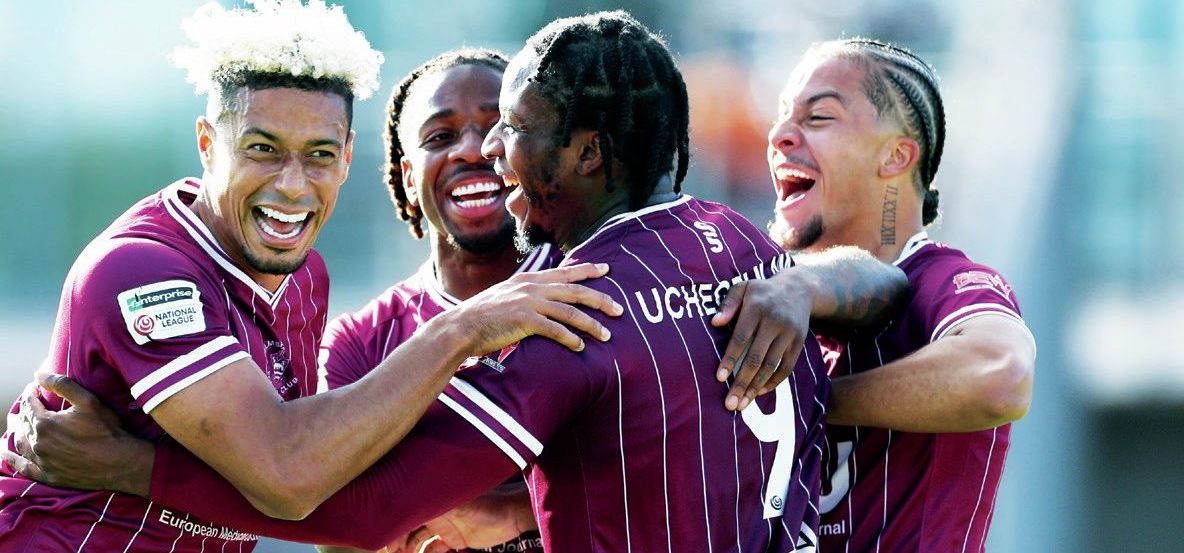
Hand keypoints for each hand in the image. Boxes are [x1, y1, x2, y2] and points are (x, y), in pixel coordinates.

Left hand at [1, 372, 153, 496]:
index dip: (31, 393)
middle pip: (24, 422)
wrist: (119, 463)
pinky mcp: (48, 475)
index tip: (34, 387)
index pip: (29, 403)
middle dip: (26, 410)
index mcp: (44, 423)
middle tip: (30, 403)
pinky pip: (23, 467)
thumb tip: (38, 374)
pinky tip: (7, 454)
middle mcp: (38, 443)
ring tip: (20, 423)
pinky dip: (13, 459)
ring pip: (21, 443)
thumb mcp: (88, 401)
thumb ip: (62, 385)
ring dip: (18, 431)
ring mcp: (42, 461)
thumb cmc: (106, 430)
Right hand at [388, 487, 533, 552]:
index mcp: (434, 498)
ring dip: (409, 548)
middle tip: (389, 551)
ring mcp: (445, 525)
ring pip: (419, 539)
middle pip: (409, 525)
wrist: (513, 516)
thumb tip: (406, 504)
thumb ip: (434, 506)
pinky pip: (434, 548)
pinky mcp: (454, 539)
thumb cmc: (487, 506)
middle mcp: (436, 510)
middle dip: (397, 538)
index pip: (407, 510)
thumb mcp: (457, 506)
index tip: (384, 539)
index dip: (394, 524)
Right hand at [446, 262, 622, 355]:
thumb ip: (526, 294)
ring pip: (570, 312)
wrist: (462, 326)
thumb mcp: (506, 295)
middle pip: (576, 291)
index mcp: (529, 279)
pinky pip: (555, 330)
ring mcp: (529, 302)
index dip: (588, 270)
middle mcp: (532, 287)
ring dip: (591, 325)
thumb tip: (543, 301)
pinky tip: (580, 347)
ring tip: (606, 336)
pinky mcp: (524, 320)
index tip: (607, 270)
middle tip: (619, 309)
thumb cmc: (483, 315)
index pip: (565, 273)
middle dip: (601, 299)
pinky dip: (570, 339)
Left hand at [711, 274, 810, 410]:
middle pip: (756, 357)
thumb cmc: (762, 291)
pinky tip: (759, 392)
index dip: (730, 359)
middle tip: (730, 403)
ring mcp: (789, 333)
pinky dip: (773, 382)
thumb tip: (714, 322)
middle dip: (742, 382)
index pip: (741, 338)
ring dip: (756, 387)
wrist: (799, 288)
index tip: (719, 378)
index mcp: (756, 308)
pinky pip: (786, 367)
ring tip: (742, 404)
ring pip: (771, 366)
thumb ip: (728, 303)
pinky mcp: (799, 343)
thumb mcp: (743, 287)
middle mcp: (774, 322)